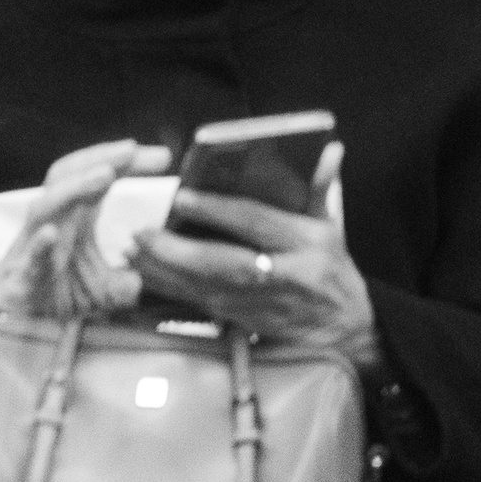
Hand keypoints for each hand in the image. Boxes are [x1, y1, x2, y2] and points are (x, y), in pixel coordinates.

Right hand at [0, 139, 173, 336]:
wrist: (4, 320)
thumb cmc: (51, 291)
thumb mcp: (99, 287)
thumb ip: (124, 281)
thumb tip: (143, 281)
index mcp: (72, 214)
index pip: (98, 175)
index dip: (126, 162)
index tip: (164, 156)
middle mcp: (51, 219)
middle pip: (69, 174)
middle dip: (100, 157)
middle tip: (132, 150)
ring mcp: (32, 245)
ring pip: (46, 205)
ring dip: (74, 188)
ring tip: (104, 176)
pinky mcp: (21, 277)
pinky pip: (28, 257)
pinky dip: (38, 245)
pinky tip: (51, 234)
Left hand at [130, 142, 379, 371]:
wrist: (346, 332)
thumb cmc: (334, 272)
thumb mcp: (333, 227)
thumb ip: (321, 188)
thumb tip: (329, 149)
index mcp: (304, 244)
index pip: (256, 222)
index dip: (217, 211)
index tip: (182, 197)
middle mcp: (281, 276)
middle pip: (224, 264)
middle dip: (179, 252)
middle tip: (143, 234)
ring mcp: (261, 305)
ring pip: (206, 290)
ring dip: (166, 274)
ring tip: (134, 253)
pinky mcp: (245, 323)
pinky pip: (203, 308)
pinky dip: (172, 294)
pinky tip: (146, 279)